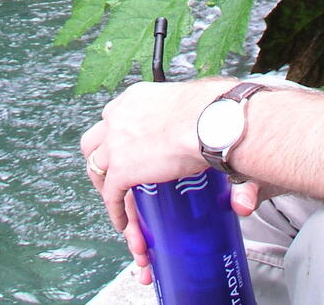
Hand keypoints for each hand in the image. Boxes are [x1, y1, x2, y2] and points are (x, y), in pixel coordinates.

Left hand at [80, 78, 235, 231]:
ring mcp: (115, 143)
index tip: (132, 153)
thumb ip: (200, 132)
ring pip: (97, 169)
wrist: (206, 121)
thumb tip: (227, 166)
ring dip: (105, 188)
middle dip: (100, 161)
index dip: (120, 141)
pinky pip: (111, 195)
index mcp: (134, 100)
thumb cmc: (211, 112)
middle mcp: (119, 117)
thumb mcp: (192, 112)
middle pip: (96, 143)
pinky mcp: (120, 169)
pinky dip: (117, 212)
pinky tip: (126, 224)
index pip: (117, 122)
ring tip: (119, 204)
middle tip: (114, 179)